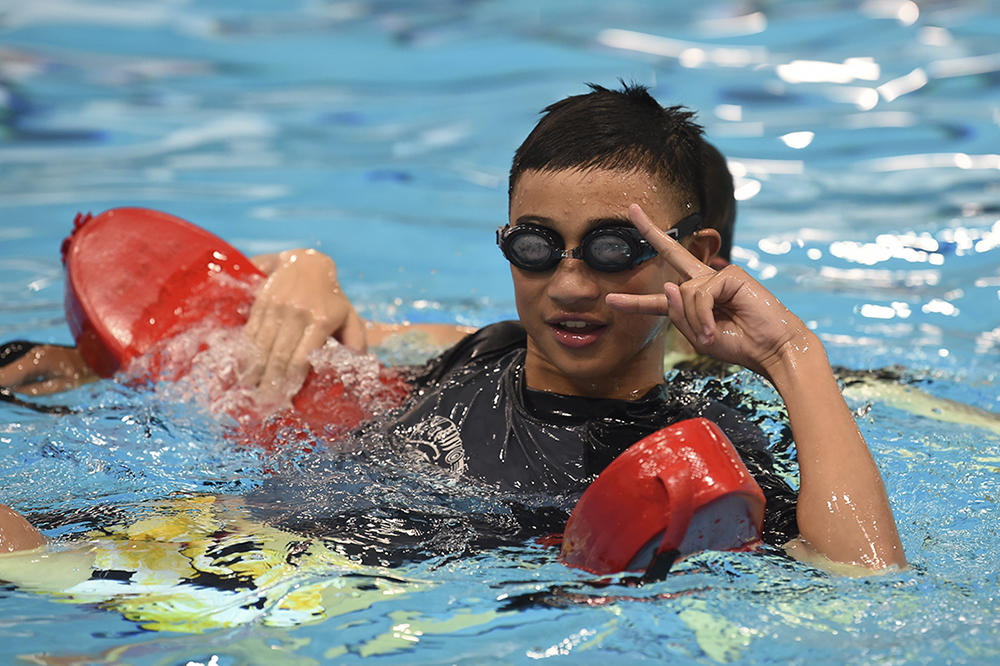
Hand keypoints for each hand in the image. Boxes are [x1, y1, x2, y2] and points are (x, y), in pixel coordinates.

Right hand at [241, 249, 365, 398]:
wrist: (307, 263)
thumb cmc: (331, 298)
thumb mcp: (349, 316)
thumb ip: (355, 341)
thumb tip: (356, 365)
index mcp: (321, 320)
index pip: (300, 358)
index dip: (290, 381)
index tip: (284, 400)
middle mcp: (297, 313)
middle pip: (278, 356)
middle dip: (269, 383)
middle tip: (263, 405)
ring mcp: (277, 307)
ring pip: (261, 346)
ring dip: (254, 373)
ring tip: (250, 393)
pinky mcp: (262, 303)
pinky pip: (250, 333)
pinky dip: (245, 355)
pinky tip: (243, 372)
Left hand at [607, 204, 812, 378]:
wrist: (773, 349)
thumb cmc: (740, 345)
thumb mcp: (699, 337)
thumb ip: (678, 315)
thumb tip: (669, 285)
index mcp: (696, 302)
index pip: (661, 298)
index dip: (635, 300)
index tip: (611, 299)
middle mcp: (705, 283)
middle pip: (673, 254)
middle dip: (650, 232)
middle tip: (632, 209)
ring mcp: (719, 275)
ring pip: (684, 293)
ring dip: (693, 319)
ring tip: (710, 336)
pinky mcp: (731, 274)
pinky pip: (700, 294)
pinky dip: (702, 315)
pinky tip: (713, 330)